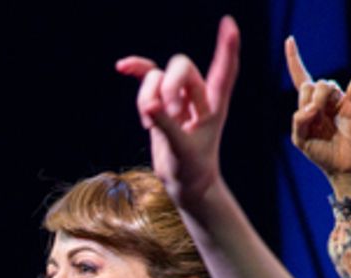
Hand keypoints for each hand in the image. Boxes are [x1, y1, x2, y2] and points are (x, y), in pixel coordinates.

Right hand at [116, 16, 240, 209]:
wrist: (186, 181)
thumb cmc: (192, 168)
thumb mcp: (182, 149)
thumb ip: (167, 126)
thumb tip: (150, 105)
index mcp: (214, 102)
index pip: (225, 68)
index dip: (227, 46)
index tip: (228, 24)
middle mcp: (198, 94)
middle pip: (181, 67)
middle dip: (167, 87)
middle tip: (166, 113)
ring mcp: (178, 96)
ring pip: (158, 76)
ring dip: (147, 96)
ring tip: (149, 123)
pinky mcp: (160, 103)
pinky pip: (147, 78)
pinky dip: (136, 72)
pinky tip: (122, 67)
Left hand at [285, 37, 350, 201]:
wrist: (342, 166)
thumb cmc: (321, 153)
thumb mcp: (300, 139)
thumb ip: (298, 121)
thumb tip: (311, 107)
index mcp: (307, 105)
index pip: (300, 78)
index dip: (294, 59)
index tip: (289, 40)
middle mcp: (322, 99)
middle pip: (310, 83)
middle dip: (307, 100)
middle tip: (313, 117)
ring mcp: (338, 101)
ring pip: (325, 85)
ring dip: (320, 100)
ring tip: (324, 117)